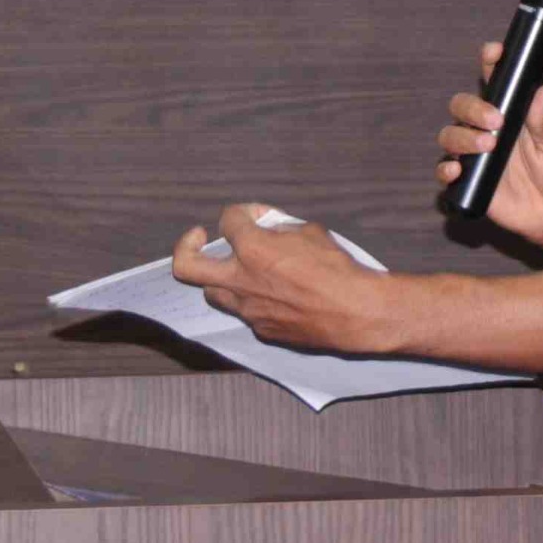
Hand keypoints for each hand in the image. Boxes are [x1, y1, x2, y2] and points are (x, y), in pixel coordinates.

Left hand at [174, 206, 393, 352]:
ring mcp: (247, 309)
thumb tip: (269, 228)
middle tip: (200, 238)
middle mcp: (240, 280)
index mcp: (252, 249)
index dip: (242, 213)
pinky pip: (244, 311)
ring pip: (212, 292)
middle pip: (186, 266)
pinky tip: (275, 295)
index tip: (255, 216)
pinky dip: (251, 299)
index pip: (227, 221)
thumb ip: (280, 228)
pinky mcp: (261, 330)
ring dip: (220, 277)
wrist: (356, 312)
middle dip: (187, 246)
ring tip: (241, 270)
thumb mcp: (310, 232)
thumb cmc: (337, 268)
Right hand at [438, 42, 542, 246]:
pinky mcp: (467, 180)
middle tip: (496, 122)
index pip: (493, 80)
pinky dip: (445, 169)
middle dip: (473, 108)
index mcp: (509, 113)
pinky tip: (457, 170)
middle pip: (461, 106)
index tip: (494, 52)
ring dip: (463, 137)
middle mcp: (486, 129)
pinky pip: (443, 170)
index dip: (489, 61)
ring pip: (449, 135)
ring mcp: (474, 154)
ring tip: (488, 147)